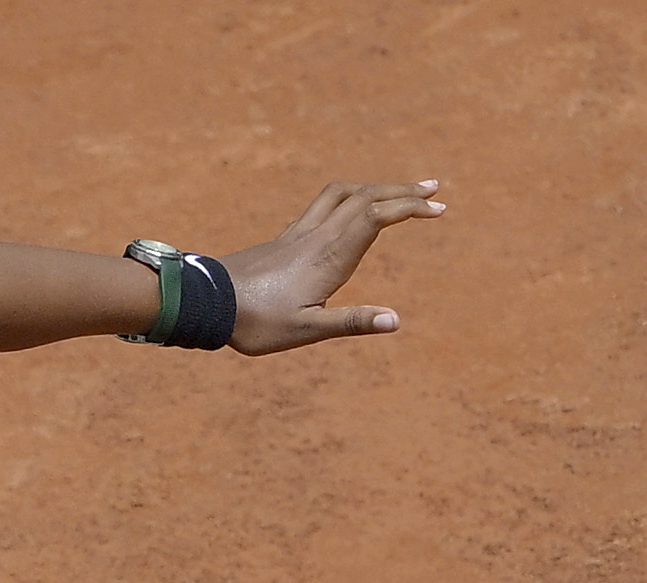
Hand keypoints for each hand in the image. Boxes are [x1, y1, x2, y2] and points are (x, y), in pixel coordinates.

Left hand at [219, 180, 445, 355]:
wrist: (207, 301)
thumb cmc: (256, 323)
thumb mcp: (307, 331)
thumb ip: (352, 322)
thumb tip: (395, 321)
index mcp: (329, 255)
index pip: (377, 215)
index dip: (410, 207)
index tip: (439, 209)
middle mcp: (317, 235)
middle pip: (366, 197)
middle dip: (403, 191)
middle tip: (435, 190)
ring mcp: (300, 232)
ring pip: (344, 194)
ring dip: (376, 187)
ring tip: (400, 191)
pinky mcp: (287, 237)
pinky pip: (325, 203)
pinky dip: (350, 196)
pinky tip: (354, 206)